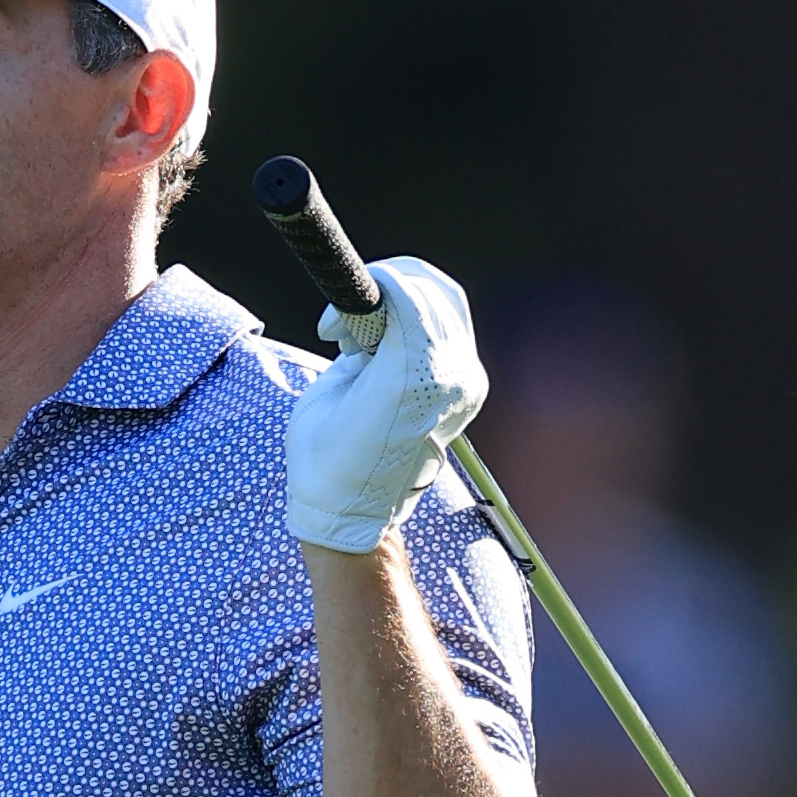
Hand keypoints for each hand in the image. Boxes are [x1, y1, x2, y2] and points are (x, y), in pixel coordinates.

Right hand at [284, 255, 487, 554]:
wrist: (354, 514)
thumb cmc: (327, 458)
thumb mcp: (332, 387)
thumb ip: (361, 338)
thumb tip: (374, 309)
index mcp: (412, 379)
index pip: (408, 294)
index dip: (372, 284)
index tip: (341, 304)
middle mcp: (451, 379)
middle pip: (435, 291)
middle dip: (392, 283)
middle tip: (355, 304)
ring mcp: (467, 387)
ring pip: (449, 306)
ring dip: (409, 300)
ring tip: (369, 328)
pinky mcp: (470, 393)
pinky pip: (452, 333)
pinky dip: (421, 324)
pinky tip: (388, 346)